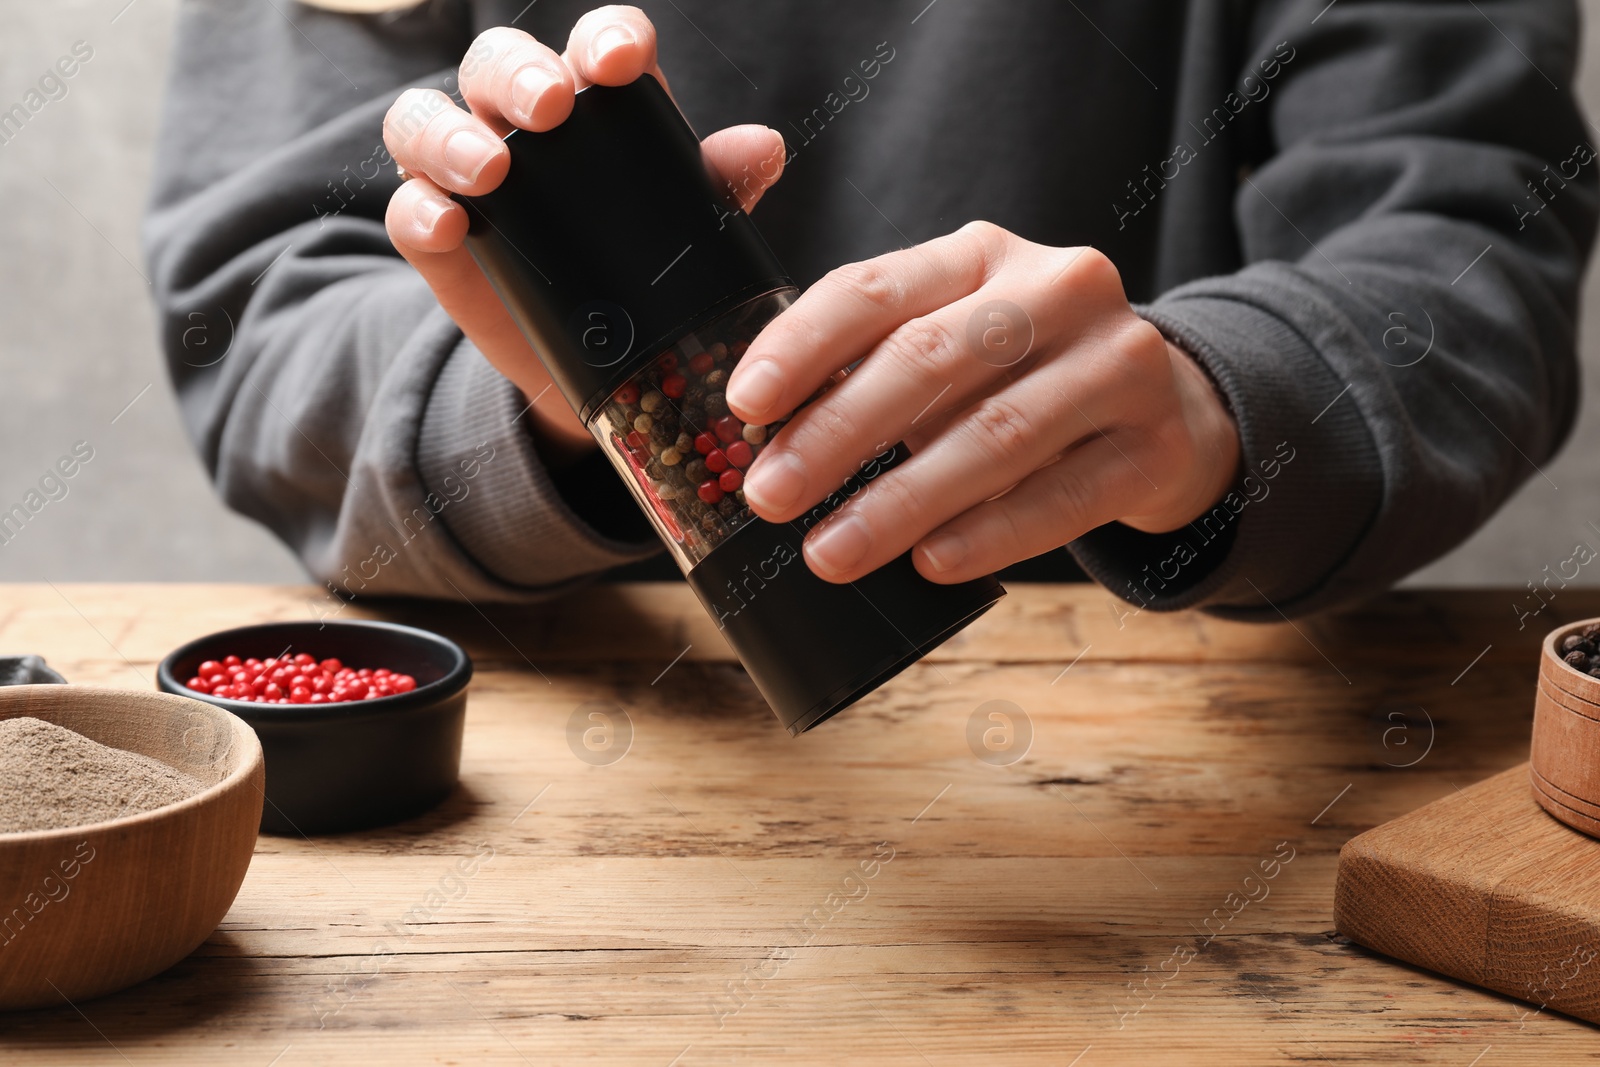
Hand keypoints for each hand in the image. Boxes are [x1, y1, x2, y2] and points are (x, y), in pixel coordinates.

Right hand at [381, 7, 785, 465]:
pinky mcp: (433, 234)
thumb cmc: (643, 265)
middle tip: (549, 108)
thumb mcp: (686, 230)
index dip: (603, 38)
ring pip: (425, 117)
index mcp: (593, 103)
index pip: (591, 45)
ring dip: (451, 133)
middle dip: (520, 75)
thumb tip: (763, 146)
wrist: (598, 358)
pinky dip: (419, 211)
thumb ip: (720, 186)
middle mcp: (518, 122)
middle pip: (498, 64)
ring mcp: (464, 173)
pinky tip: (448, 225)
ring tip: (489, 168)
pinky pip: (406, 208)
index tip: (621, 62)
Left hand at [724, 222, 1241, 583]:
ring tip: (831, 552)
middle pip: (928, 359)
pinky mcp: (1155, 443)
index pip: (875, 286)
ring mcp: (1119, 363)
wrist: (1170, 410)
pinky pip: (1063, 497)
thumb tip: (765, 438)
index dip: (802, 344)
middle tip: (769, 496)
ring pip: (994, 434)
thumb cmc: (1022, 381)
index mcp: (983, 255)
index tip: (744, 405)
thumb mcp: (953, 345)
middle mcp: (1058, 289)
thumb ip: (870, 366)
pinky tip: (931, 563)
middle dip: (836, 434)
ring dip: (899, 501)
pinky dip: (990, 534)